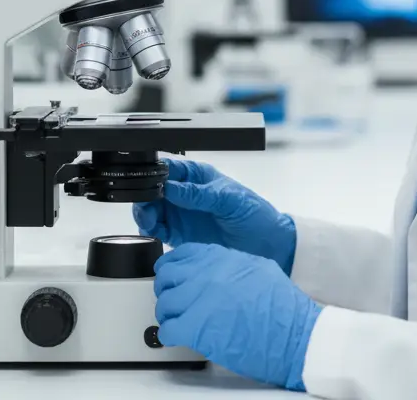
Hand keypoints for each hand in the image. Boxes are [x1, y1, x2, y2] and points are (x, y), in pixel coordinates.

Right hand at [132, 157, 296, 272]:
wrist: (270, 248)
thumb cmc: (256, 215)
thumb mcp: (229, 199)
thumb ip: (199, 194)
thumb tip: (172, 188)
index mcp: (198, 176)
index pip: (169, 168)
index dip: (155, 172)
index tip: (148, 181)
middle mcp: (186, 194)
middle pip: (154, 189)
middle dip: (145, 194)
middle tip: (146, 205)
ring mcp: (183, 215)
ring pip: (152, 209)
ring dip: (145, 212)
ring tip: (150, 219)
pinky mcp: (181, 237)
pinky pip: (158, 231)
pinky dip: (151, 230)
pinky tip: (153, 231)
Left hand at [154, 242, 320, 390]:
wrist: (296, 335)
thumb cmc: (284, 307)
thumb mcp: (257, 268)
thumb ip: (231, 265)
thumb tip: (215, 272)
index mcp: (220, 258)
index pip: (181, 254)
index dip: (172, 267)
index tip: (172, 277)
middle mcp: (206, 273)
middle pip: (166, 276)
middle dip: (165, 290)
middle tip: (172, 301)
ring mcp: (199, 299)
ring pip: (164, 303)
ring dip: (166, 315)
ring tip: (174, 322)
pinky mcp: (197, 328)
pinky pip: (168, 329)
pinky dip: (168, 336)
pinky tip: (177, 338)